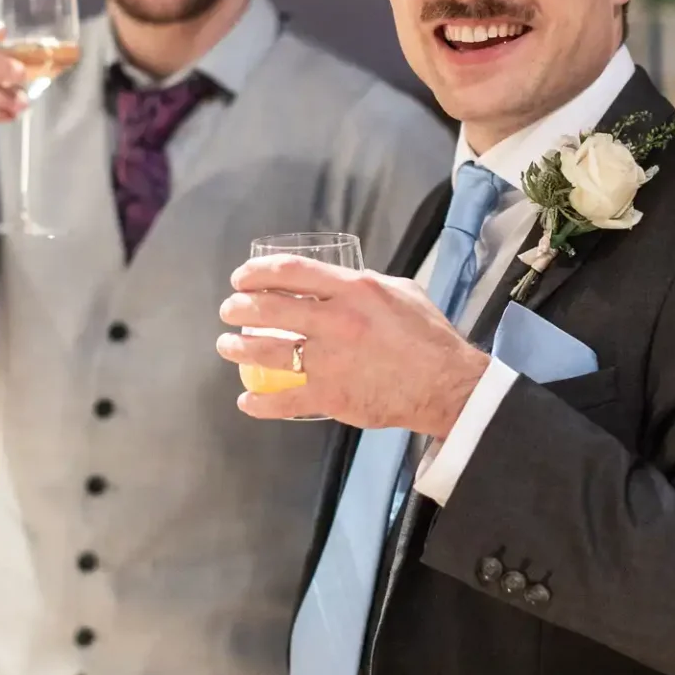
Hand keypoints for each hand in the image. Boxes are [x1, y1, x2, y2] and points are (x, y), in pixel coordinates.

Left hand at [216, 255, 488, 437]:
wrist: (446, 385)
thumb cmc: (428, 336)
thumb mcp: (401, 291)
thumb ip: (366, 284)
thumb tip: (340, 280)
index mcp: (354, 289)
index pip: (291, 272)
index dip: (256, 272)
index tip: (242, 278)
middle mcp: (337, 321)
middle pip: (269, 308)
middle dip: (239, 307)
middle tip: (230, 311)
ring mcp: (331, 360)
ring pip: (267, 351)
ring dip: (237, 348)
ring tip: (228, 346)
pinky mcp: (331, 396)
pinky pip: (284, 400)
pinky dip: (259, 402)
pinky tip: (247, 401)